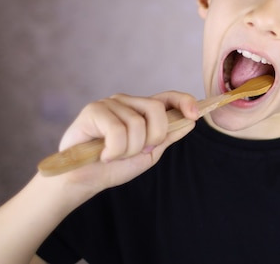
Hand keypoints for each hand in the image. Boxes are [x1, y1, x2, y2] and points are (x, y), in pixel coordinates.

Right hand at [49, 90, 198, 195]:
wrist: (84, 181)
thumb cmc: (113, 166)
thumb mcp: (148, 154)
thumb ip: (167, 137)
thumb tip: (190, 121)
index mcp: (141, 110)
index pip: (168, 97)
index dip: (184, 102)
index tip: (195, 116)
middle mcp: (127, 102)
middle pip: (156, 110)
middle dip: (152, 138)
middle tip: (136, 152)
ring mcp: (109, 103)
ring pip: (136, 125)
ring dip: (128, 150)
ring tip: (113, 155)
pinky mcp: (93, 110)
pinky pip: (117, 131)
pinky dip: (114, 151)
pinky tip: (103, 154)